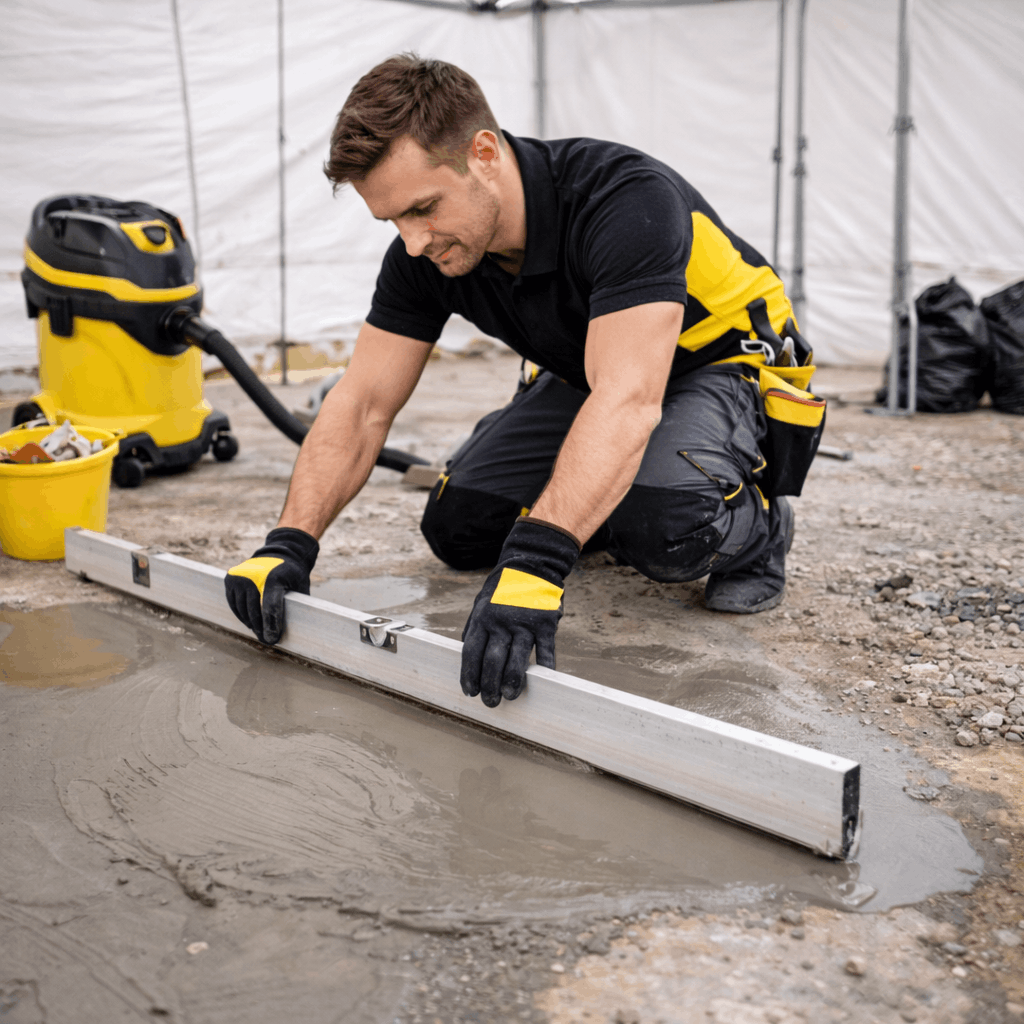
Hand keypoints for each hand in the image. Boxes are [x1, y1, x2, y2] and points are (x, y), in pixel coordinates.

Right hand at [225, 527, 318, 643]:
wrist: (279, 551)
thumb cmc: (292, 573)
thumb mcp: (301, 585)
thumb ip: (298, 604)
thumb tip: (299, 629)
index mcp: (274, 577)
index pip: (270, 607)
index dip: (271, 625)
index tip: (272, 639)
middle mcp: (253, 576)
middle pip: (254, 611)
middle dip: (261, 628)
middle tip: (267, 639)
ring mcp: (239, 577)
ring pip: (242, 610)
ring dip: (250, 623)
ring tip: (258, 631)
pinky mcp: (230, 578)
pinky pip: (234, 604)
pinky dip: (241, 614)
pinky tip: (249, 621)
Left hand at [460, 517, 579, 706]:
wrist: (531, 564)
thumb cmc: (503, 590)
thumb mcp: (482, 604)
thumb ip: (475, 629)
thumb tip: (468, 658)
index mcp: (483, 618)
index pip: (471, 652)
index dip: (469, 674)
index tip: (470, 692)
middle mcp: (501, 621)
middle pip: (493, 659)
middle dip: (490, 684)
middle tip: (491, 701)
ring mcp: (524, 622)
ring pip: (517, 658)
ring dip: (513, 680)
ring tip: (510, 696)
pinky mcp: (545, 622)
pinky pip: (545, 649)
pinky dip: (545, 666)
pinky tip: (543, 679)